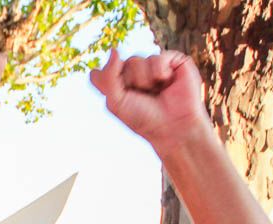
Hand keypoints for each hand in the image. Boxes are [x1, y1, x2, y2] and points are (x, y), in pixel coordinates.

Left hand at [90, 50, 209, 154]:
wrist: (173, 125)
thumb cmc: (144, 118)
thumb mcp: (116, 102)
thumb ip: (108, 77)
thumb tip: (114, 49)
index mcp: (117, 84)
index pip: (99, 73)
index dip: (108, 84)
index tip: (120, 99)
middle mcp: (134, 73)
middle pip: (119, 64)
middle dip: (129, 83)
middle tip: (142, 97)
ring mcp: (152, 66)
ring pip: (136, 60)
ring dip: (144, 80)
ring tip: (156, 91)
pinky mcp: (172, 61)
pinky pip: (157, 56)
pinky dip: (159, 71)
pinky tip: (167, 82)